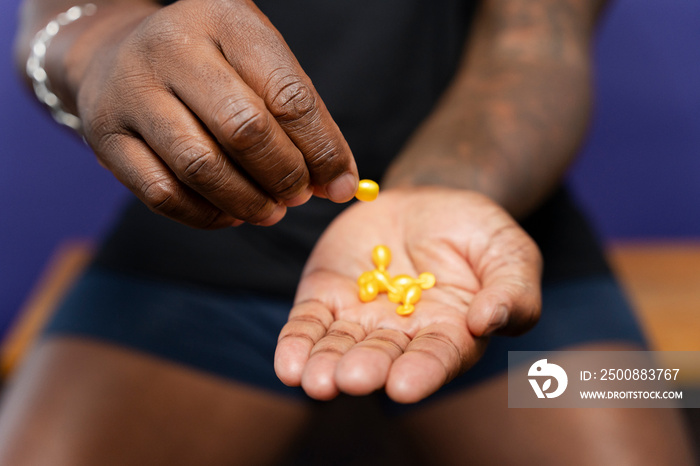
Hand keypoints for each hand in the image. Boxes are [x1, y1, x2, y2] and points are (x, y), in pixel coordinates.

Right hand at [71, 0, 356, 227]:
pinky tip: (231, 214)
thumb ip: (300, 118)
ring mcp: (132, 91)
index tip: (340, 184)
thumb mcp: (259, 66)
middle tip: (299, 196)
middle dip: (285, 175)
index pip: (289, 95)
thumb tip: (339, 184)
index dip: (322, 150)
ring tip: (271, 211)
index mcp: (225, 19)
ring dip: (248, 202)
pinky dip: (206, 216)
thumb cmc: (211, 65)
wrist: (119, 54)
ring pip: (201, 166)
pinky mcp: (105, 135)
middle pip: (245, 130)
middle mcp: (173, 47)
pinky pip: (162, 193)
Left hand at [274, 187, 541, 402]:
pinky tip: (287, 364)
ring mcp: (359, 318)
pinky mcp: (326, 297)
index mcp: (450, 334)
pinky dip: (297, 343)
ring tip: (313, 380)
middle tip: (351, 379)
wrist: (426, 202)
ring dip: (325, 366)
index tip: (404, 386)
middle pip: (382, 357)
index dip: (421, 372)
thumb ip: (511, 291)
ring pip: (339, 348)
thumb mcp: (510, 253)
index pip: (436, 357)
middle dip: (366, 369)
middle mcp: (401, 336)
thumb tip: (487, 321)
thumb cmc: (477, 233)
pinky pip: (308, 324)